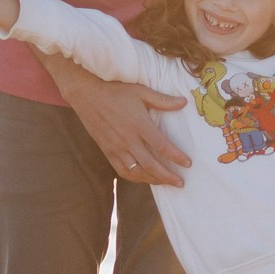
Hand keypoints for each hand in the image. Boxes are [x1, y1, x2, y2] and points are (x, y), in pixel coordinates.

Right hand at [58, 67, 191, 187]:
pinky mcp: (107, 151)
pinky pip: (122, 170)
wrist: (86, 94)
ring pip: (137, 172)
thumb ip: (162, 100)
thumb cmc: (115, 90)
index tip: (188, 163)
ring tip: (166, 183)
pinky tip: (144, 178)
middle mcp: (128, 140)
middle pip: (151, 165)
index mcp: (139, 124)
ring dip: (153, 180)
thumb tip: (184, 102)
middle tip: (180, 182)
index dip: (176, 157)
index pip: (162, 146)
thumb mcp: (141, 91)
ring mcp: (116, 148)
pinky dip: (135, 178)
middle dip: (168, 176)